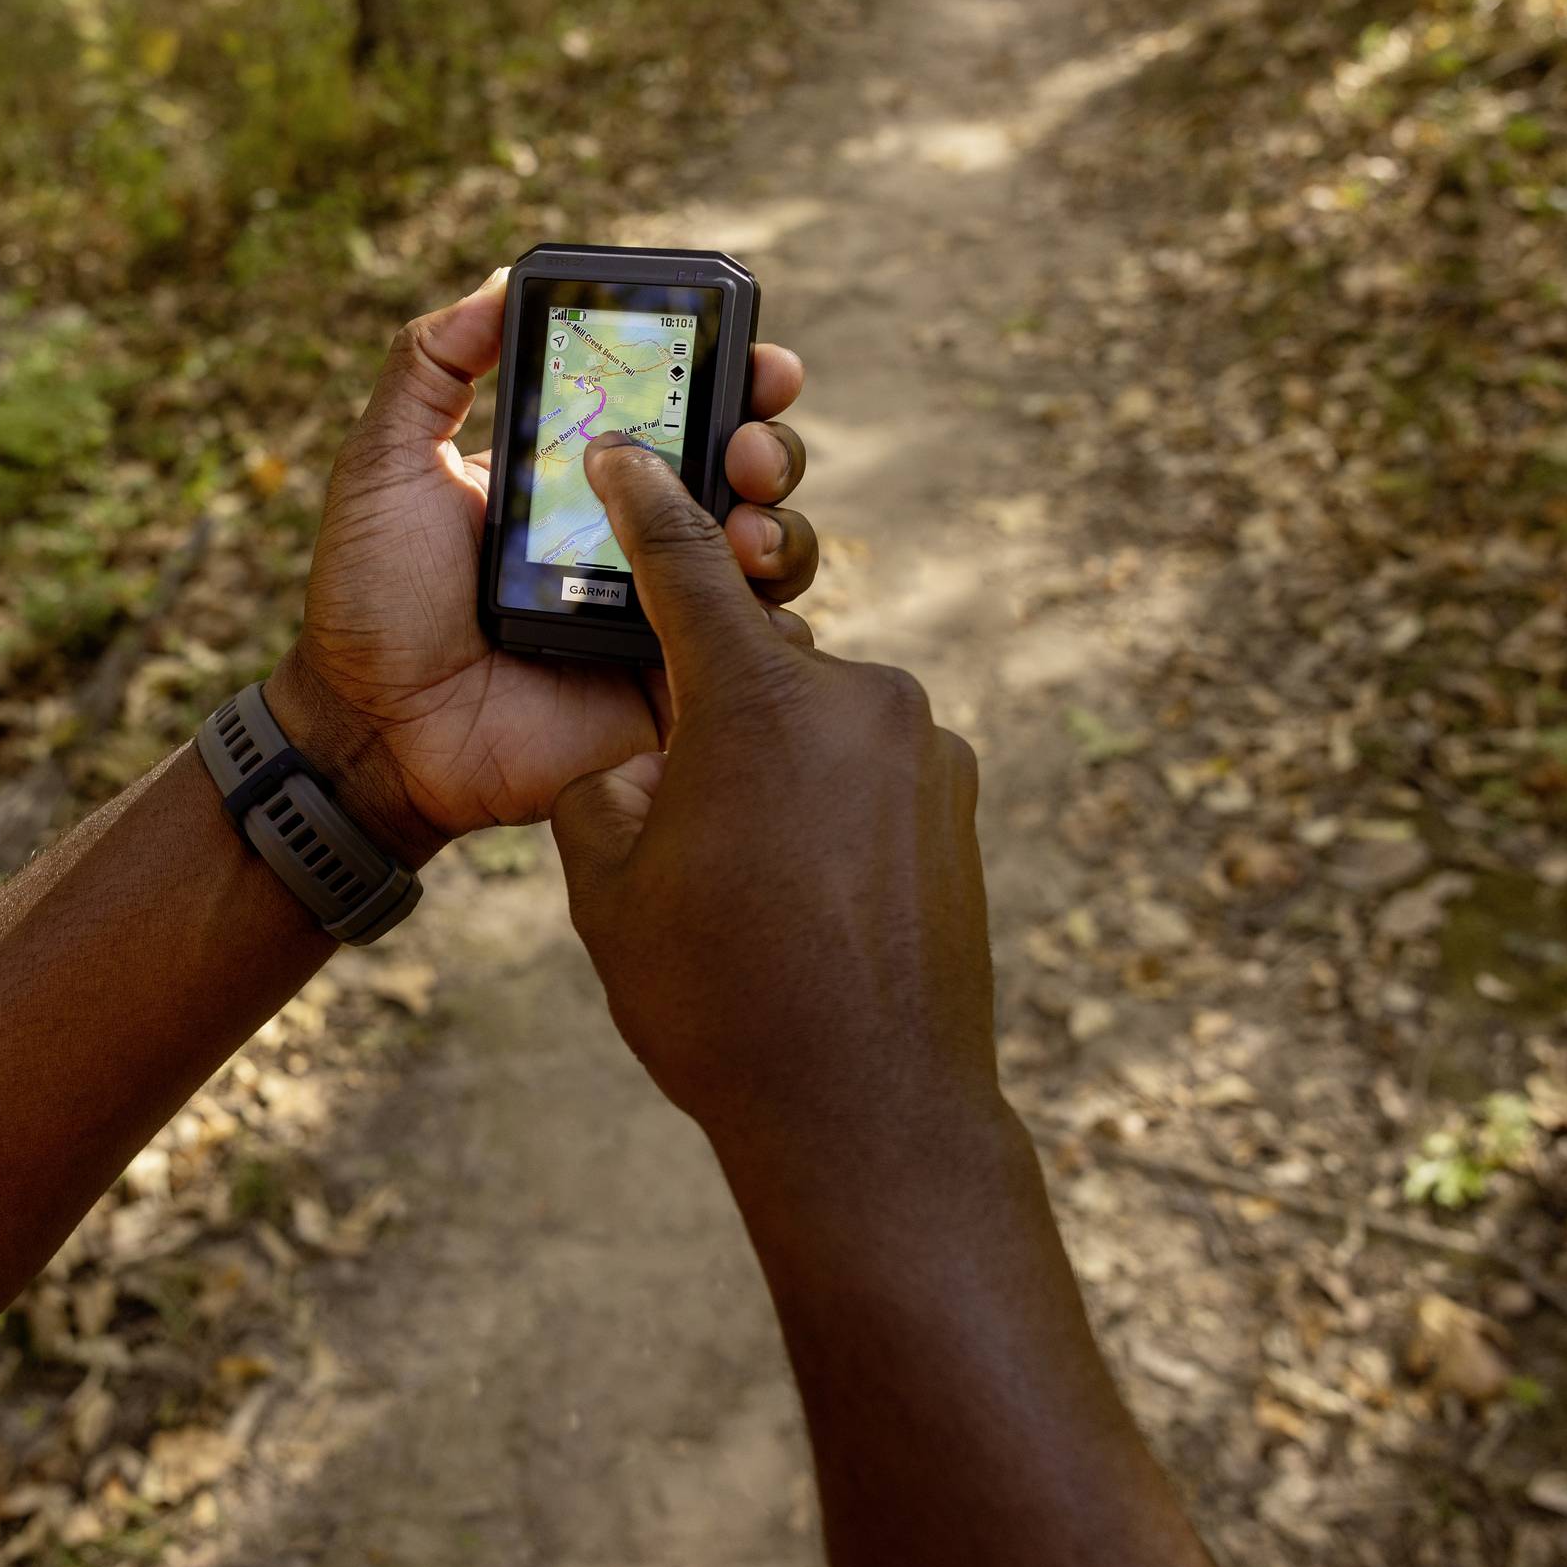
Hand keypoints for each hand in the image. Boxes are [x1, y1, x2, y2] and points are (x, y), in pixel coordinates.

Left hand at [267, 270, 816, 867]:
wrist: (371, 727)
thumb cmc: (370, 597)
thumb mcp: (385, 464)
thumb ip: (431, 366)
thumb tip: (496, 280)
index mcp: (585, 475)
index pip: (680, 408)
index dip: (732, 375)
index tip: (753, 353)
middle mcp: (639, 535)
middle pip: (746, 472)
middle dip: (769, 442)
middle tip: (746, 447)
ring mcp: (665, 613)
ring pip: (769, 555)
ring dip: (780, 527)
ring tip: (747, 528)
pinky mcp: (672, 689)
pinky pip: (753, 659)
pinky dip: (771, 628)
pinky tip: (747, 612)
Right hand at [545, 433, 999, 1173]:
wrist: (873, 1116)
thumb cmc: (722, 1004)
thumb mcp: (609, 884)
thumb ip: (610, 779)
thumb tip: (647, 746)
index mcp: (757, 698)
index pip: (681, 564)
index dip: (641, 503)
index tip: (620, 450)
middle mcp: (856, 697)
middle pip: (753, 662)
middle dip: (703, 713)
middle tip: (672, 813)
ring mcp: (922, 747)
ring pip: (812, 720)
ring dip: (768, 767)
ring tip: (742, 885)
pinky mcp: (957, 798)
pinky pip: (866, 769)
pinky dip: (824, 808)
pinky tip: (803, 901)